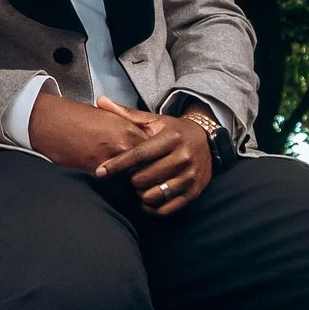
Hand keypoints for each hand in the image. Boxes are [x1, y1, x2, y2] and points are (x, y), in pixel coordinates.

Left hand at [90, 97, 214, 214]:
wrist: (207, 140)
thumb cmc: (173, 131)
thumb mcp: (154, 120)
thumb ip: (126, 114)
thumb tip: (101, 100)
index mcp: (171, 138)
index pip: (139, 154)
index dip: (117, 164)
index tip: (100, 172)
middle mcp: (183, 157)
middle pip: (143, 178)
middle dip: (131, 179)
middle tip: (131, 175)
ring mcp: (190, 176)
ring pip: (154, 195)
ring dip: (141, 193)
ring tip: (140, 186)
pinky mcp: (194, 192)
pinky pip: (167, 209)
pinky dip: (152, 208)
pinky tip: (147, 200)